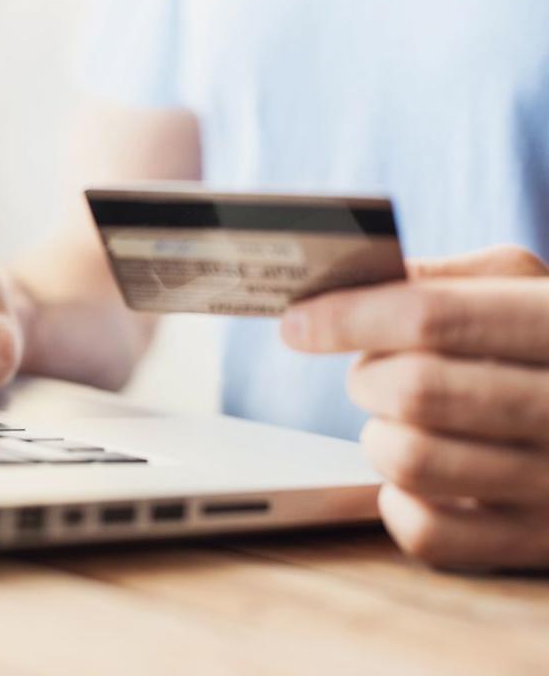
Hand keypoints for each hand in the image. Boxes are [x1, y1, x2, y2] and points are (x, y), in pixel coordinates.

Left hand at [281, 245, 548, 569]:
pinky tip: (416, 479)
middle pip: (415, 390)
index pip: (432, 317)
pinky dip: (397, 503)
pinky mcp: (536, 541)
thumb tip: (347, 284)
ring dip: (377, 435)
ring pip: (411, 460)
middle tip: (372, 372)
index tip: (296, 322)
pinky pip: (428, 534)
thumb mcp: (526, 287)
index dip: (348, 317)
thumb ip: (444, 279)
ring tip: (399, 422)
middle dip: (366, 375)